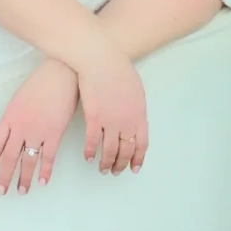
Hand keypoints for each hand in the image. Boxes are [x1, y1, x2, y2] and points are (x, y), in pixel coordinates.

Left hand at [0, 59, 79, 194]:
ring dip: (24, 178)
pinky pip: (48, 156)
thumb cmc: (40, 83)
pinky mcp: (54, 133)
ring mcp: (37, 132)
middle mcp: (20, 128)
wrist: (60, 74)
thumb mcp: (18, 98)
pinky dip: (45, 170)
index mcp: (9, 117)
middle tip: (1, 191)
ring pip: (27, 160)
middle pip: (9, 157)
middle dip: (4, 176)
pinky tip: (42, 181)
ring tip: (21, 191)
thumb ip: (9, 116)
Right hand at [77, 46, 148, 175]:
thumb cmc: (119, 68)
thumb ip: (136, 108)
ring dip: (106, 163)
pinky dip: (90, 152)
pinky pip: (91, 142)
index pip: (142, 143)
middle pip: (126, 150)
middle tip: (117, 171)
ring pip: (109, 150)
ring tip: (103, 170)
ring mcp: (110, 121)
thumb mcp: (136, 89)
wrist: (101, 58)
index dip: (138, 158)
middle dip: (121, 164)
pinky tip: (88, 158)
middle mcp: (127, 122)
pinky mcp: (93, 118)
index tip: (135, 168)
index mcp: (139, 114)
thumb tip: (135, 120)